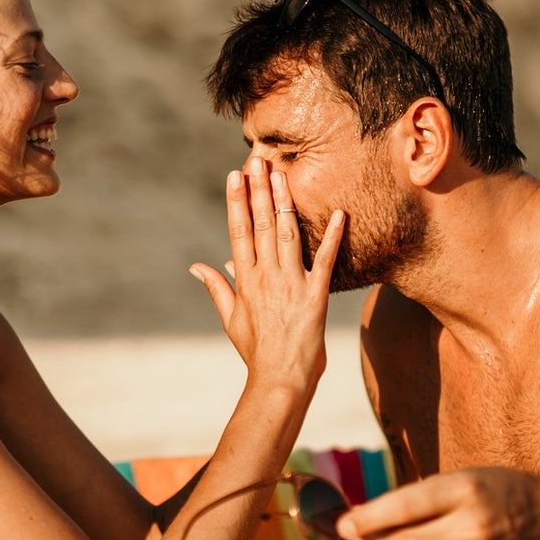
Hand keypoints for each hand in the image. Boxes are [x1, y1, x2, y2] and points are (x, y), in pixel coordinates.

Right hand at [190, 157, 345, 386]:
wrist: (280, 380)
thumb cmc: (257, 352)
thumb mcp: (231, 319)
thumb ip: (218, 288)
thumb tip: (198, 266)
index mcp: (245, 280)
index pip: (238, 232)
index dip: (237, 202)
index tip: (235, 176)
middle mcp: (265, 277)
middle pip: (260, 225)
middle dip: (258, 190)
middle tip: (257, 159)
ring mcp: (290, 285)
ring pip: (286, 234)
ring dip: (284, 202)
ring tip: (283, 173)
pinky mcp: (315, 296)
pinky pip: (324, 260)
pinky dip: (333, 236)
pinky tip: (341, 213)